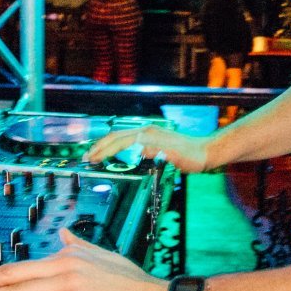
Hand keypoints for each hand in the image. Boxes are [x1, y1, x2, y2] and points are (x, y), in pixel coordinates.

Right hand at [84, 124, 211, 172]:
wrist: (205, 152)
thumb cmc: (192, 156)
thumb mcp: (175, 155)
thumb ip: (157, 151)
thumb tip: (138, 148)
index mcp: (148, 135)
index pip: (120, 141)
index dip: (104, 150)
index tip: (92, 159)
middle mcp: (146, 131)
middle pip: (116, 136)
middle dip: (99, 146)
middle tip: (85, 158)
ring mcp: (148, 134)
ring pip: (120, 137)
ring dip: (105, 145)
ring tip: (93, 154)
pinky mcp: (150, 139)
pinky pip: (127, 140)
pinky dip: (114, 146)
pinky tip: (112, 152)